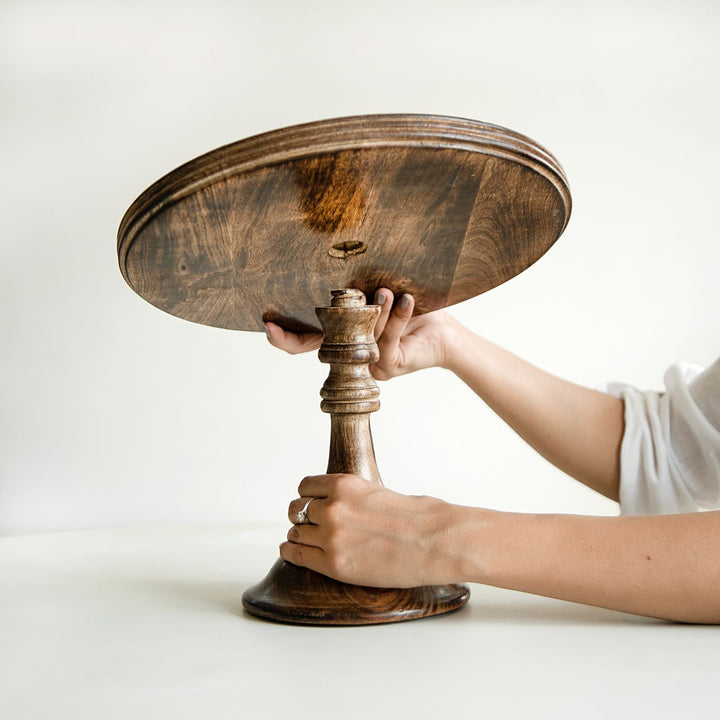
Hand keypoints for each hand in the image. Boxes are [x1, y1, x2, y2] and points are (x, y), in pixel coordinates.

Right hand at [264, 288, 462, 379]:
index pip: (305, 340)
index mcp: (342, 335)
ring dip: (376, 310)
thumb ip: (355, 293)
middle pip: (321, 346)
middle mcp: (348, 353)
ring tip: (389, 291)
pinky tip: (408, 300)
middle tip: (320, 306)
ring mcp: (366, 364)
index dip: (284, 336)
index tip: (268, 323)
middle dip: (322, 324)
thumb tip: (338, 277)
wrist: (444, 330)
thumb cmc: (411, 307)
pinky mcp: (387, 366)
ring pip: (360, 336)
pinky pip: (385, 339)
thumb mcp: (377, 292)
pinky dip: (398, 315)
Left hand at [280, 474, 463, 587]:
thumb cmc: (419, 517)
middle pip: (297, 510)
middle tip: (309, 526)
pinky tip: (293, 553)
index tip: (311, 505)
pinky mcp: (334, 564)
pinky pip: (296, 555)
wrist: (435, 541)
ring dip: (299, 537)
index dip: (308, 498)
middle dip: (302, 518)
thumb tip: (346, 507)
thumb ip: (354, 498)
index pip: (305, 487)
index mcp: (344, 485)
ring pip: (295, 533)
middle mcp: (332, 508)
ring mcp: (331, 537)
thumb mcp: (378, 493)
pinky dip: (291, 554)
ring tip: (305, 542)